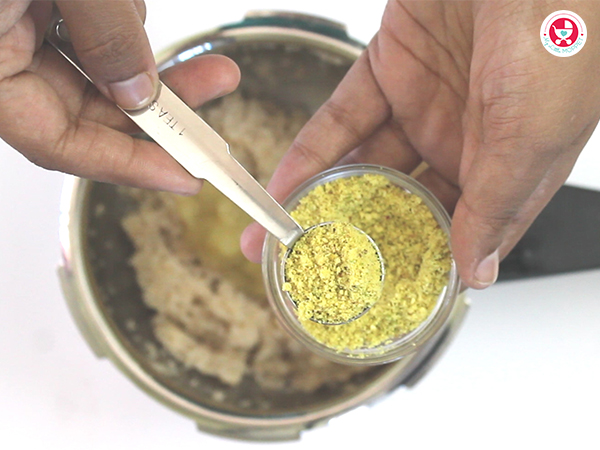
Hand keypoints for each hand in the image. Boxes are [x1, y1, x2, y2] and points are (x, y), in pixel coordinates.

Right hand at [0, 0, 239, 192]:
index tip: (186, 174)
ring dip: (140, 51)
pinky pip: (85, 24)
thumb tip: (138, 93)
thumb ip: (104, 34)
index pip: (58, 143)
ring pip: (92, 65)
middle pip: (85, 109)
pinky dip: (118, 16)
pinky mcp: (30, 1)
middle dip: (158, 102)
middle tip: (216, 85)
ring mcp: (11, 21)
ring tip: (161, 9)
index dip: (127, 165)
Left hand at [241, 0, 599, 288]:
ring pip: (362, 165)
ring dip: (320, 201)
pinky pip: (340, 119)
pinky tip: (286, 186)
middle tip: (319, 272)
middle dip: (357, 238)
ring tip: (283, 240)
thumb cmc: (561, 36)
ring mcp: (421, 106)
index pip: (458, 232)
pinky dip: (310, 153)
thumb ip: (496, 204)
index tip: (379, 295)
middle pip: (398, 203)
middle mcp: (461, 141)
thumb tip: (478, 270)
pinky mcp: (388, 68)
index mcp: (505, 167)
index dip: (419, 263)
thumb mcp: (531, 138)